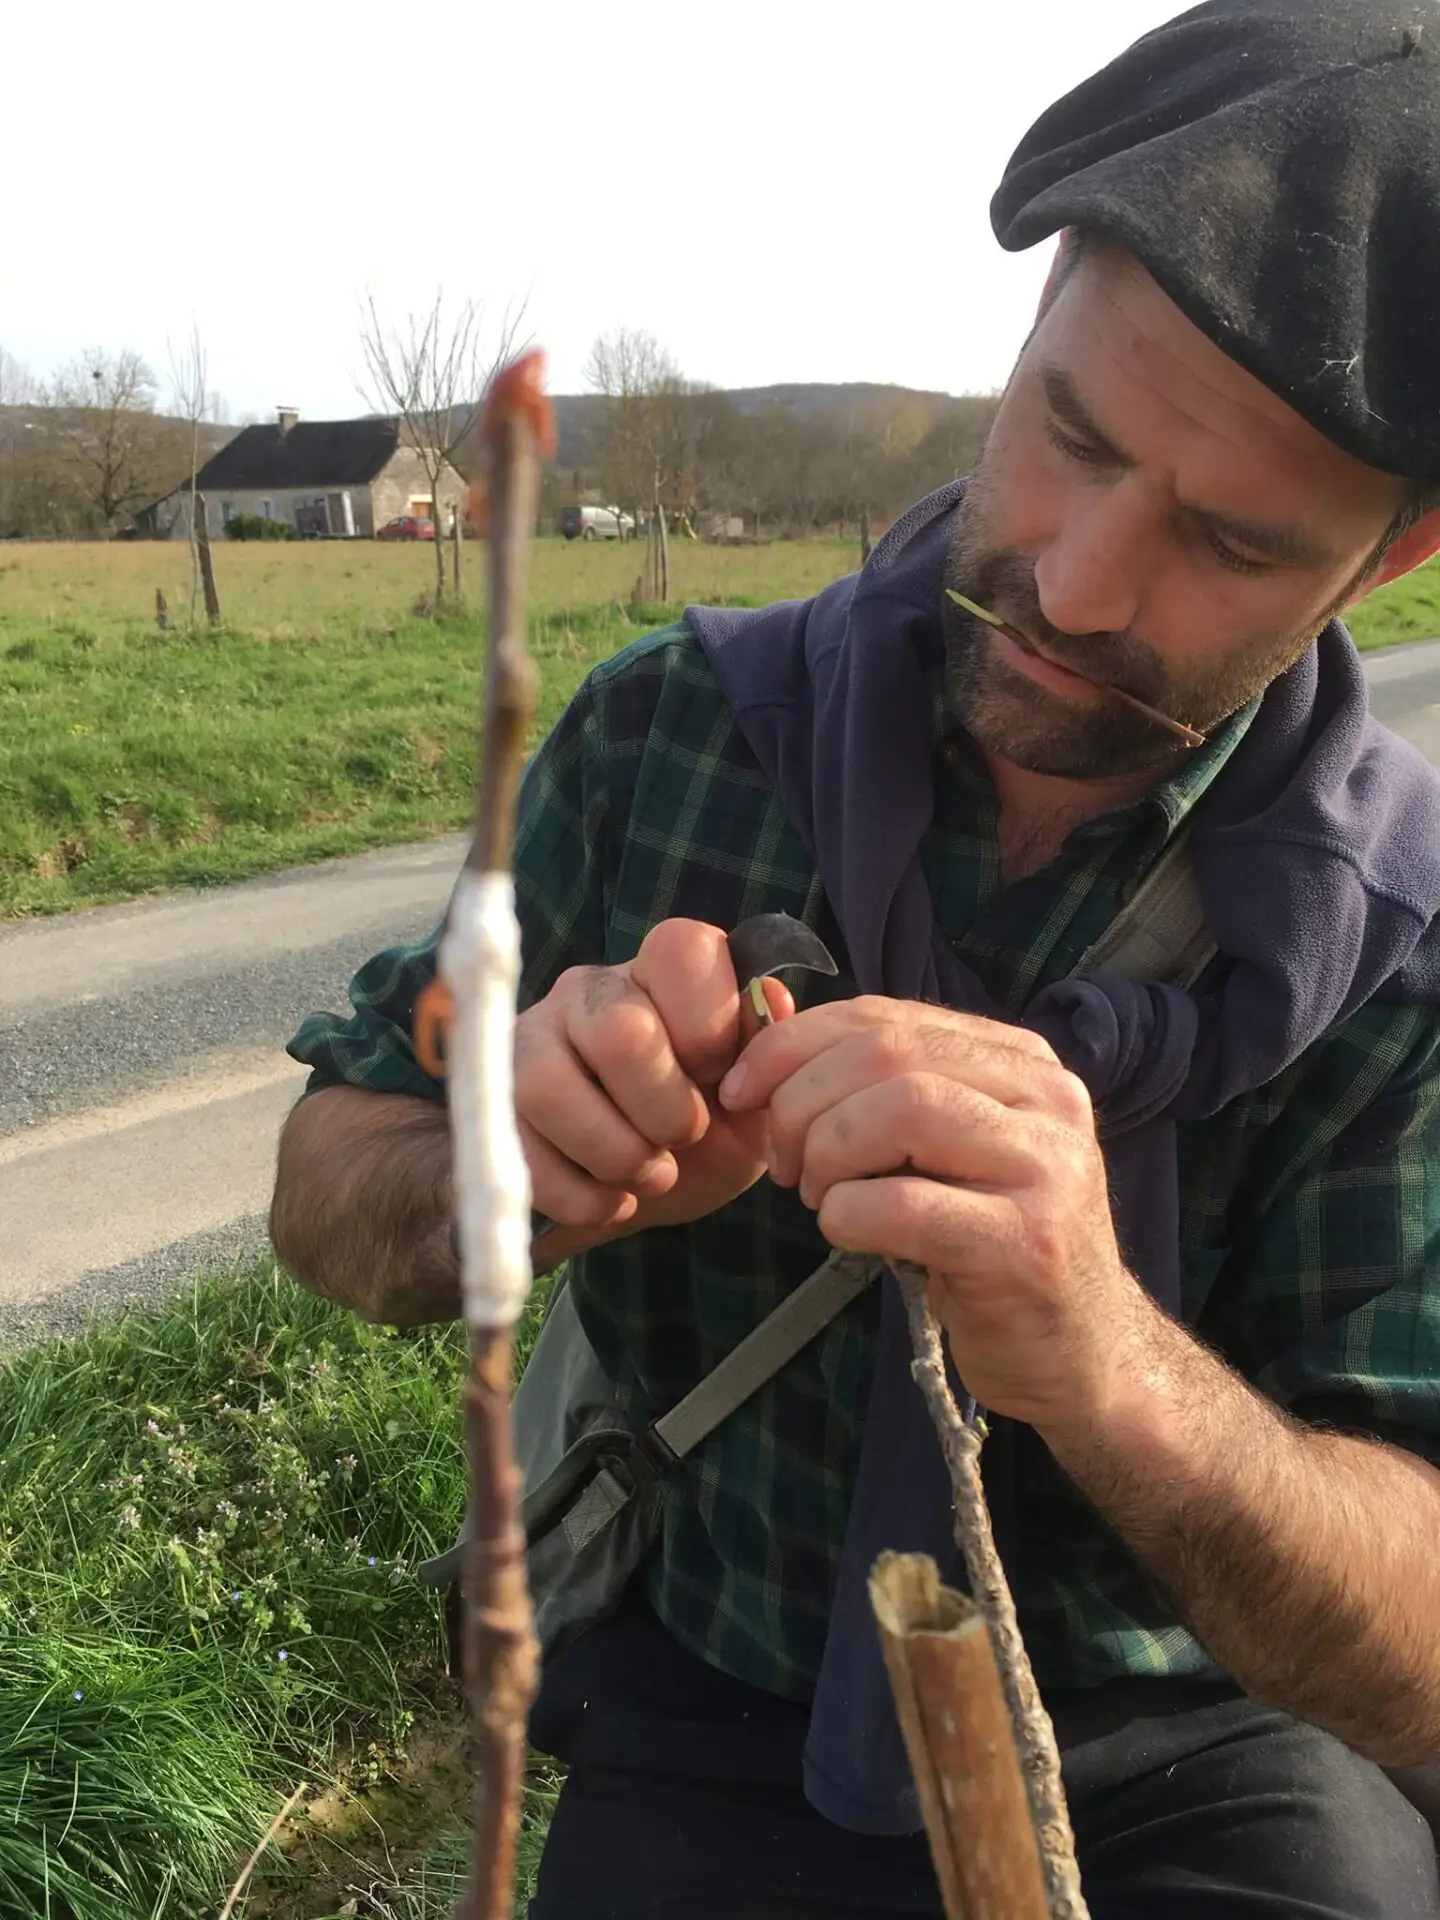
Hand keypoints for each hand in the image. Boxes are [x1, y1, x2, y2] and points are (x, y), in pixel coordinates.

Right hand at [516, 919, 790, 1244]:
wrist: (638, 1190)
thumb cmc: (705, 1132)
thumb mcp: (754, 1102)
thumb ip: (769, 1053)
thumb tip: (771, 1000)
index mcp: (662, 975)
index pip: (682, 949)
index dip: (711, 1024)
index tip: (722, 1076)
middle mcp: (591, 992)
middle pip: (618, 1030)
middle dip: (664, 1108)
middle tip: (684, 1139)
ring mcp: (531, 1041)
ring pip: (549, 1086)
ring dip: (615, 1153)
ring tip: (649, 1176)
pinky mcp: (493, 1102)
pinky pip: (515, 1146)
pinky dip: (578, 1195)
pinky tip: (612, 1202)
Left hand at [719, 996, 1150, 1429]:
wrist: (1078, 1353)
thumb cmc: (987, 1246)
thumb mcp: (942, 1148)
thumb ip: (876, 1085)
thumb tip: (768, 1023)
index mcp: (1021, 1061)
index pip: (886, 1017)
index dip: (794, 1045)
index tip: (743, 1090)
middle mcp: (1047, 1098)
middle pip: (885, 1056)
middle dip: (801, 1104)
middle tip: (782, 1162)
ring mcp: (1045, 1169)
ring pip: (898, 1111)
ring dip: (825, 1155)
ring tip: (818, 1196)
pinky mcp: (1028, 1244)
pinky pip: (901, 1205)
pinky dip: (845, 1214)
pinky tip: (846, 1233)